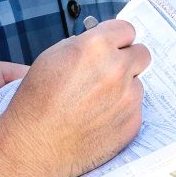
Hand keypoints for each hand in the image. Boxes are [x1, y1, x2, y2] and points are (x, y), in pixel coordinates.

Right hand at [0, 20, 150, 176]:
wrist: (33, 146)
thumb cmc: (36, 103)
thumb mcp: (52, 58)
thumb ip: (84, 45)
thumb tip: (102, 43)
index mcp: (97, 47)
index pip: (127, 29)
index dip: (118, 39)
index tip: (114, 46)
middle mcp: (117, 69)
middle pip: (142, 54)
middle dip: (128, 60)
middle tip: (111, 72)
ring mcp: (128, 98)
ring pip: (137, 84)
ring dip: (124, 89)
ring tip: (95, 103)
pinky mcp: (133, 123)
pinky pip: (135, 109)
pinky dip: (121, 112)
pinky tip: (98, 120)